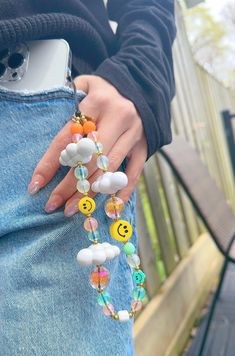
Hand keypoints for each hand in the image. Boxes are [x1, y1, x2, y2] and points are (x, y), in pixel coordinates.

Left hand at [28, 75, 146, 215]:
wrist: (141, 86)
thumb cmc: (107, 90)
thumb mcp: (85, 85)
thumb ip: (66, 108)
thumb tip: (54, 140)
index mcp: (98, 102)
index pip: (69, 138)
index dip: (51, 164)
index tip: (37, 185)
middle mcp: (119, 118)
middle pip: (90, 159)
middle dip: (70, 185)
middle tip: (55, 204)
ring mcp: (135, 134)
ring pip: (110, 169)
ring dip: (91, 192)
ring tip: (73, 209)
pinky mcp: (145, 146)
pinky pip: (135, 172)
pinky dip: (122, 191)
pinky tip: (111, 207)